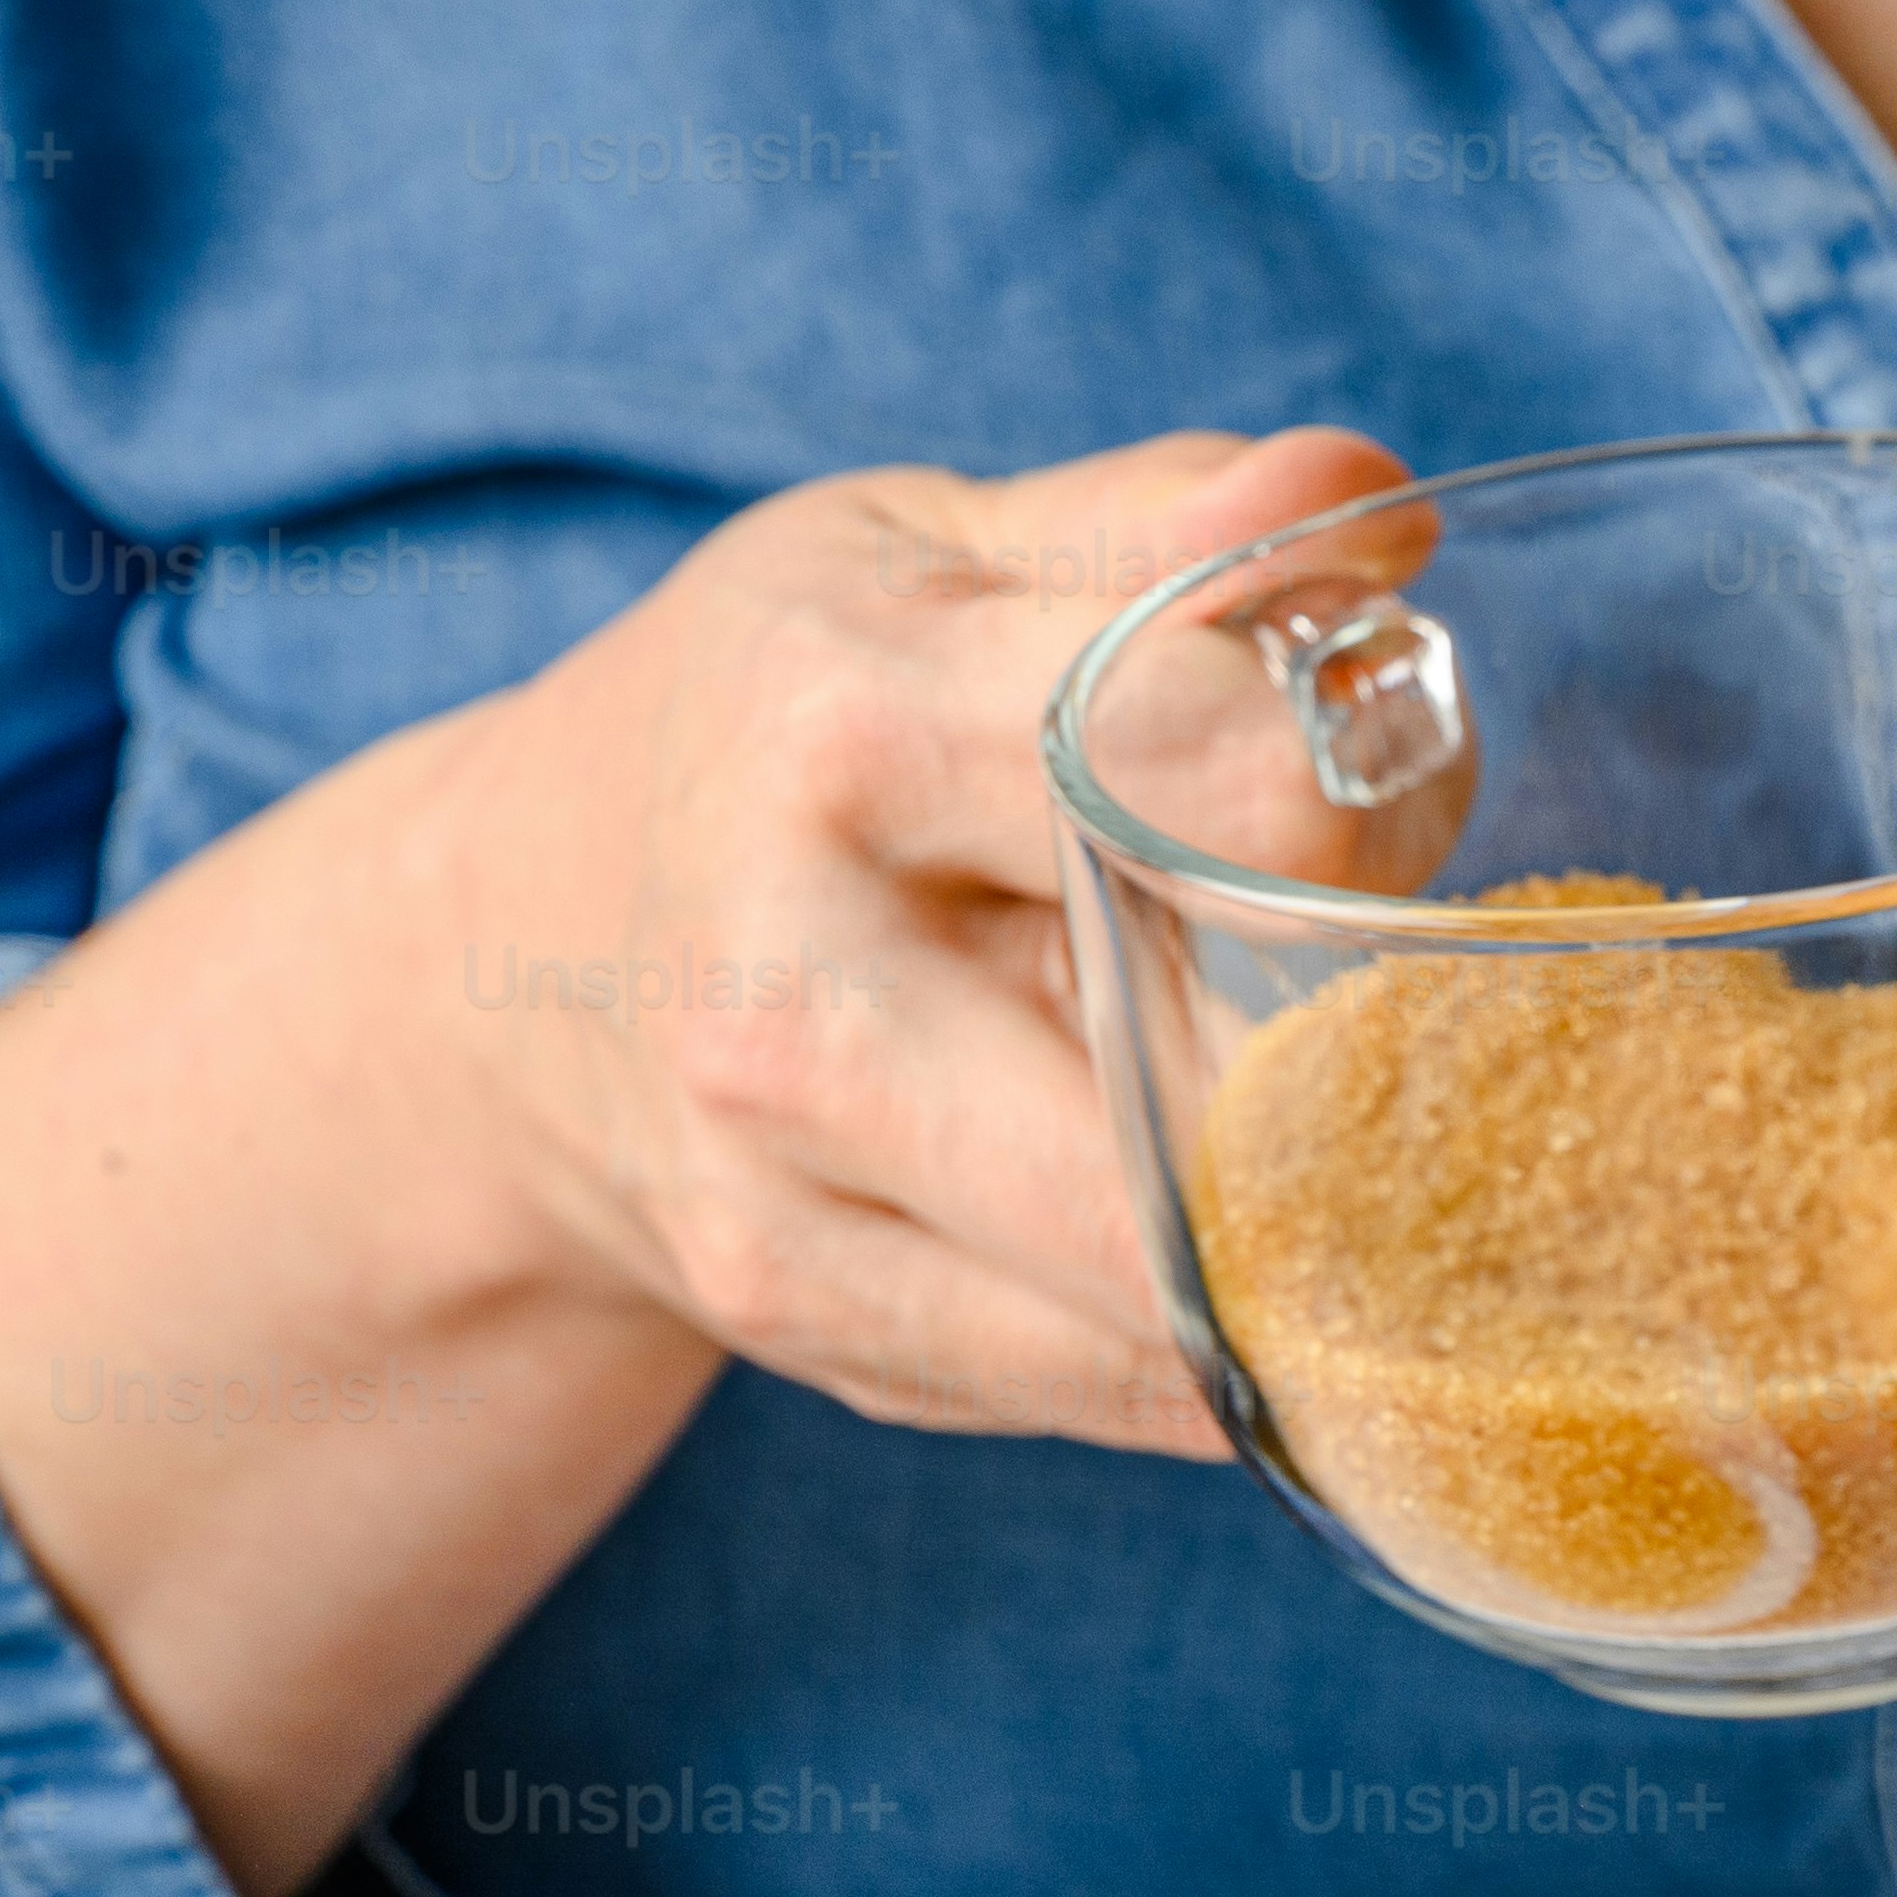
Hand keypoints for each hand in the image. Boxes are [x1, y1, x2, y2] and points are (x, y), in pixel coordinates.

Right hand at [414, 418, 1407, 1454]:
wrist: (503, 959)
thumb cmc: (776, 719)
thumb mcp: (927, 550)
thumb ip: (1163, 526)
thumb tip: (1364, 508)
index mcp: (844, 723)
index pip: (1239, 786)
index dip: (1370, 797)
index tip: (1367, 796)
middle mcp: (788, 981)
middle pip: (1212, 1101)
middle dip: (1360, 1079)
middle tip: (1393, 1028)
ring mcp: (783, 1186)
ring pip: (1173, 1297)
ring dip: (1313, 1247)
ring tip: (1336, 1152)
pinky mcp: (811, 1323)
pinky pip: (1107, 1388)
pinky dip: (1218, 1345)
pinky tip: (1237, 1260)